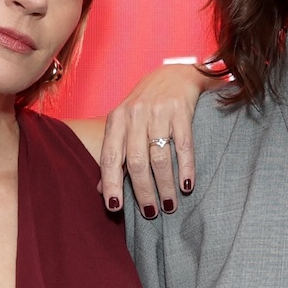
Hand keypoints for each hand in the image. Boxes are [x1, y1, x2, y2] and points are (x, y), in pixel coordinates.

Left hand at [98, 63, 214, 218]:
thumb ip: (115, 155)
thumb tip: (100, 190)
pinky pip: (183, 146)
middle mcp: (135, 115)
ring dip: (164, 186)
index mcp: (116, 120)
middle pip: (136, 162)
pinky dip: (185, 168)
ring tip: (169, 205)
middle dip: (143, 191)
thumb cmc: (145, 106)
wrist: (174, 74)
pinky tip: (186, 186)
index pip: (110, 157)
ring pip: (159, 158)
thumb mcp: (124, 125)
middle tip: (150, 212)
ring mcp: (158, 112)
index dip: (111, 183)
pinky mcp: (181, 111)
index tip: (115, 207)